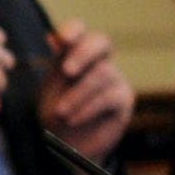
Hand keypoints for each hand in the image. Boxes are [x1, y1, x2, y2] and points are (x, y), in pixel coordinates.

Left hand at [38, 18, 133, 164]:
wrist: (67, 145)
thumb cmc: (56, 113)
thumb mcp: (50, 89)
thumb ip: (55, 64)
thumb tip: (52, 37)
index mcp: (76, 55)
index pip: (81, 32)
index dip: (74, 29)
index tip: (63, 39)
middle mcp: (98, 62)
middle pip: (102, 41)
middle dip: (83, 53)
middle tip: (67, 71)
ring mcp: (114, 79)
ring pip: (102, 73)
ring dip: (77, 94)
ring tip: (60, 112)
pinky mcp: (123, 99)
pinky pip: (109, 96)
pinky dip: (86, 108)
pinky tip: (72, 119)